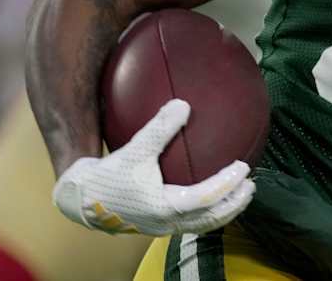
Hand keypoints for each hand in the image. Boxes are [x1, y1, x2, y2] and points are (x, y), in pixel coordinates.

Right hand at [52, 99, 254, 235]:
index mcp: (163, 207)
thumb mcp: (133, 150)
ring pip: (202, 224)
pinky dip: (207, 210)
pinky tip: (210, 193)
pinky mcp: (158, 224)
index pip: (205, 199)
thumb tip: (183, 104)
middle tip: (251, 185)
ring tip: (239, 193)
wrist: (81, 200)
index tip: (243, 168)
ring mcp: (163, 227)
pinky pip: (191, 220)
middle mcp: (166, 222)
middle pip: (210, 219)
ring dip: (223, 210)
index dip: (227, 185)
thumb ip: (158, 129)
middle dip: (234, 204)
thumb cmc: (107, 177)